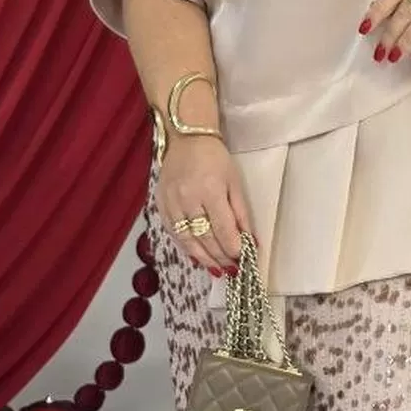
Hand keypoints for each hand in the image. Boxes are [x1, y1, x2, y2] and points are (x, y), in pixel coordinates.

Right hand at [155, 134, 252, 276]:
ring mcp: (171, 203)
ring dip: (203, 259)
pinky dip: (186, 248)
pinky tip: (197, 258)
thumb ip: (241, 213)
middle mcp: (188, 199)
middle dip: (220, 257)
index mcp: (210, 190)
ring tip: (217, 271)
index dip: (233, 248)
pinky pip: (173, 233)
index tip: (243, 260)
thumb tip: (250, 241)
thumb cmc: (215, 158)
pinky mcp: (160, 204)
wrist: (185, 139)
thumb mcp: (235, 182)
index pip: (223, 228)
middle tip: (232, 270)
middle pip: (205, 238)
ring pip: (187, 240)